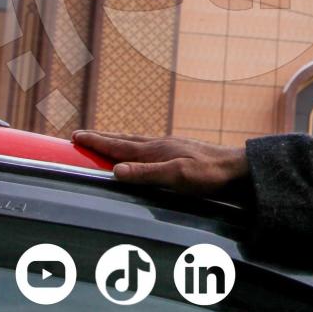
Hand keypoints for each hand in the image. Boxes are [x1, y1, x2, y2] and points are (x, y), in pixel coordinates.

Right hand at [73, 130, 247, 193]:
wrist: (237, 168)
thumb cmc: (209, 174)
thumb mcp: (177, 176)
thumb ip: (146, 173)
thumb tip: (115, 170)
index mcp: (155, 150)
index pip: (118, 145)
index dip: (96, 142)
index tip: (75, 136)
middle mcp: (160, 145)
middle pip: (124, 139)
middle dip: (101, 138)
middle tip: (80, 135)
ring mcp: (170, 147)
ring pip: (136, 142)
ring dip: (116, 141)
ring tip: (104, 140)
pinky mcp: (179, 153)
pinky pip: (148, 147)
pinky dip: (134, 147)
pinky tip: (139, 152)